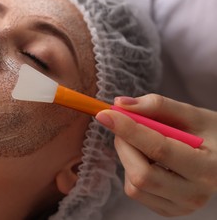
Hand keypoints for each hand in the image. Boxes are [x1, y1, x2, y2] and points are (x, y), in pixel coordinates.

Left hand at [96, 94, 216, 216]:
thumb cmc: (211, 134)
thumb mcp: (192, 114)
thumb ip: (158, 106)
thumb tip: (120, 103)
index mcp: (208, 168)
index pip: (159, 149)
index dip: (129, 129)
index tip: (106, 114)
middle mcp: (195, 194)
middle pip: (141, 174)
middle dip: (124, 144)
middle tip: (122, 124)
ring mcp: (181, 207)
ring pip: (134, 185)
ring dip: (127, 156)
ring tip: (140, 141)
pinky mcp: (168, 211)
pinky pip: (135, 191)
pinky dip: (131, 170)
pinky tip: (146, 158)